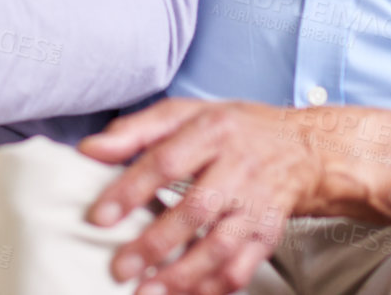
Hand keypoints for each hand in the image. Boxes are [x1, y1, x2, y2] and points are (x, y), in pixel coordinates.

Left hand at [78, 99, 324, 294]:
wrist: (301, 148)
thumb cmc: (231, 129)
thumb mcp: (184, 113)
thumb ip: (134, 131)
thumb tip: (89, 150)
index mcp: (212, 133)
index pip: (166, 161)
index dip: (130, 190)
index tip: (99, 218)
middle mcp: (238, 169)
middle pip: (195, 210)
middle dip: (155, 244)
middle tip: (120, 268)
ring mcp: (256, 206)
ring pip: (221, 246)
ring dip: (183, 275)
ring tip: (148, 292)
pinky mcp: (268, 235)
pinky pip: (241, 268)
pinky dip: (213, 288)